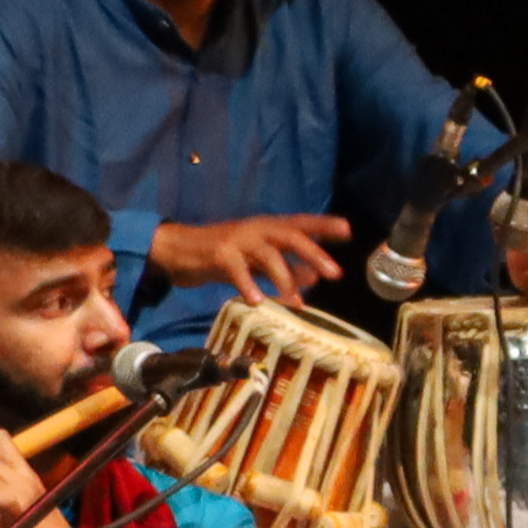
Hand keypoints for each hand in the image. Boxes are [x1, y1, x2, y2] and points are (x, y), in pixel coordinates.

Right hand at [147, 212, 348, 303]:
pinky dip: (249, 286)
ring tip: (297, 303)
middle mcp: (256, 229)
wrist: (178, 251)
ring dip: (285, 278)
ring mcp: (237, 240)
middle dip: (314, 253)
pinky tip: (259, 302)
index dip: (324, 225)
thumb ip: (286, 269)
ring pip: (267, 254)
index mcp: (267, 228)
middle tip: (335, 273)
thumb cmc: (223, 255)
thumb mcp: (258, 262)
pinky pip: (237, 271)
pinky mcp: (219, 255)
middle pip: (290, 236)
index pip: (301, 223)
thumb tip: (316, 278)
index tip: (348, 230)